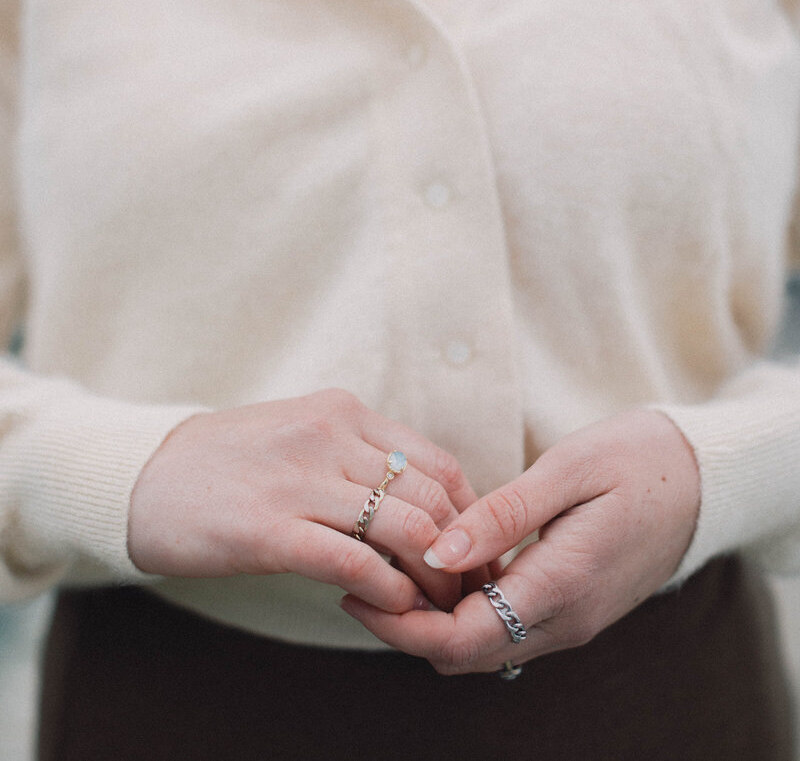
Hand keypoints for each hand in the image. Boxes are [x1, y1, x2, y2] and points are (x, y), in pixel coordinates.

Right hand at [128, 388, 476, 612]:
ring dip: (434, 579)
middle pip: (432, 499)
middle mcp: (330, 436)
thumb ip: (358, 457)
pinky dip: (388, 591)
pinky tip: (389, 605)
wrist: (144, 476)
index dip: (468, 516)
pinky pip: (355, 561)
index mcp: (344, 412)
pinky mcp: (269, 527)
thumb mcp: (302, 435)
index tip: (471, 553)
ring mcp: (300, 479)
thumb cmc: (230, 462)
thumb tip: (421, 504)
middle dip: (460, 554)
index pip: (436, 464)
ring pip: (406, 529)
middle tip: (464, 591)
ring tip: (433, 606)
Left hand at [340, 410, 700, 672]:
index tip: (355, 587)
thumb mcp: (569, 470)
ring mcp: (572, 619)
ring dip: (432, 618)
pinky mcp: (572, 606)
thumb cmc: (638, 460)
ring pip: (483, 644)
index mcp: (562, 585)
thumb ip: (503, 514)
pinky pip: (506, 625)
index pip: (462, 638)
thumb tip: (439, 551)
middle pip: (465, 653)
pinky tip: (440, 564)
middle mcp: (566, 619)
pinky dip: (464, 607)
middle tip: (358, 574)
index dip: (400, 625)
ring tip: (388, 565)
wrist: (702, 478)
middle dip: (405, 627)